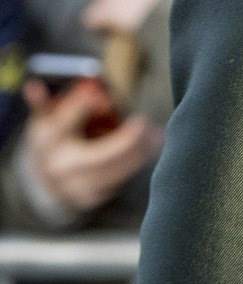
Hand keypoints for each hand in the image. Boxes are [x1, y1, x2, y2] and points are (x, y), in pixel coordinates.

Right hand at [22, 79, 163, 213]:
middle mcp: (59, 167)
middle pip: (96, 156)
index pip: (62, 123)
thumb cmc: (56, 134)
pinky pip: (119, 180)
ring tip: (155, 133)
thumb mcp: (49, 115)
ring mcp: (75, 186)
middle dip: (123, 141)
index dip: (76, 108)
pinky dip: (137, 162)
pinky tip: (152, 147)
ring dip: (138, 151)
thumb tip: (51, 86)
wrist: (45, 177)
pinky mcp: (91, 197)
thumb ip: (56, 100)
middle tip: (142, 122)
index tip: (93, 94)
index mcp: (47, 139)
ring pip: (114, 170)